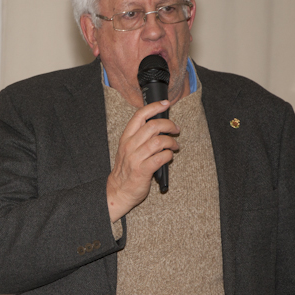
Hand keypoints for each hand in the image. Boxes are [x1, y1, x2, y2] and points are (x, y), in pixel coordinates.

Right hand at [106, 100, 179, 221]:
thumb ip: (140, 137)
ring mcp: (136, 158)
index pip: (140, 116)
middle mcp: (130, 145)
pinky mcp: (143, 170)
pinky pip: (161, 157)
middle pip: (153, 126)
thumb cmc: (126, 170)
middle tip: (176, 129)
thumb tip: (158, 125)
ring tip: (175, 145)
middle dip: (169, 125)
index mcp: (126, 138)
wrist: (119, 190)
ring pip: (159, 141)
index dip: (154, 107)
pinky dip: (169, 155)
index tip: (165, 104)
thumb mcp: (128, 149)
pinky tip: (169, 156)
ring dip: (171, 142)